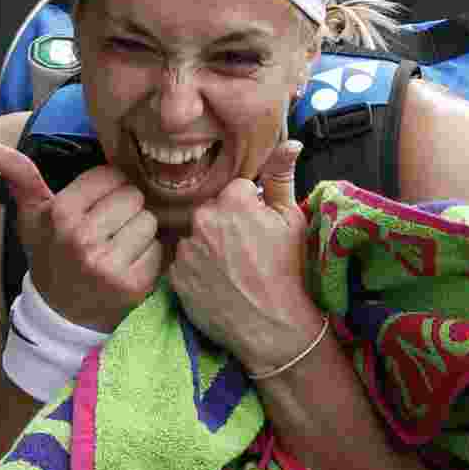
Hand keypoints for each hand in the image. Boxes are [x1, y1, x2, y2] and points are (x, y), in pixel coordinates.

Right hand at [0, 144, 162, 331]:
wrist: (62, 315)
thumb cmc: (51, 255)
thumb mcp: (33, 217)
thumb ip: (21, 178)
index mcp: (61, 213)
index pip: (110, 175)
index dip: (108, 187)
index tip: (97, 204)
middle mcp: (84, 238)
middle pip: (133, 196)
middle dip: (126, 208)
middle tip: (110, 227)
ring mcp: (110, 264)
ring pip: (149, 221)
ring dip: (140, 231)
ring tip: (120, 245)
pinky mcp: (134, 285)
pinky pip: (159, 250)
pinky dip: (150, 255)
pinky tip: (129, 264)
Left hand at [168, 140, 322, 371]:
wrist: (273, 326)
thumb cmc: (288, 271)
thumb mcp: (292, 220)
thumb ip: (282, 177)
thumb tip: (291, 143)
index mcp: (232, 200)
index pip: (234, 190)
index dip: (248, 209)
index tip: (258, 230)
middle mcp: (204, 219)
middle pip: (211, 210)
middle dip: (225, 224)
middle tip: (245, 252)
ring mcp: (187, 248)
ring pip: (196, 236)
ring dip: (209, 246)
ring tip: (231, 269)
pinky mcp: (176, 276)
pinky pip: (183, 262)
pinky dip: (196, 269)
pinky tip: (216, 282)